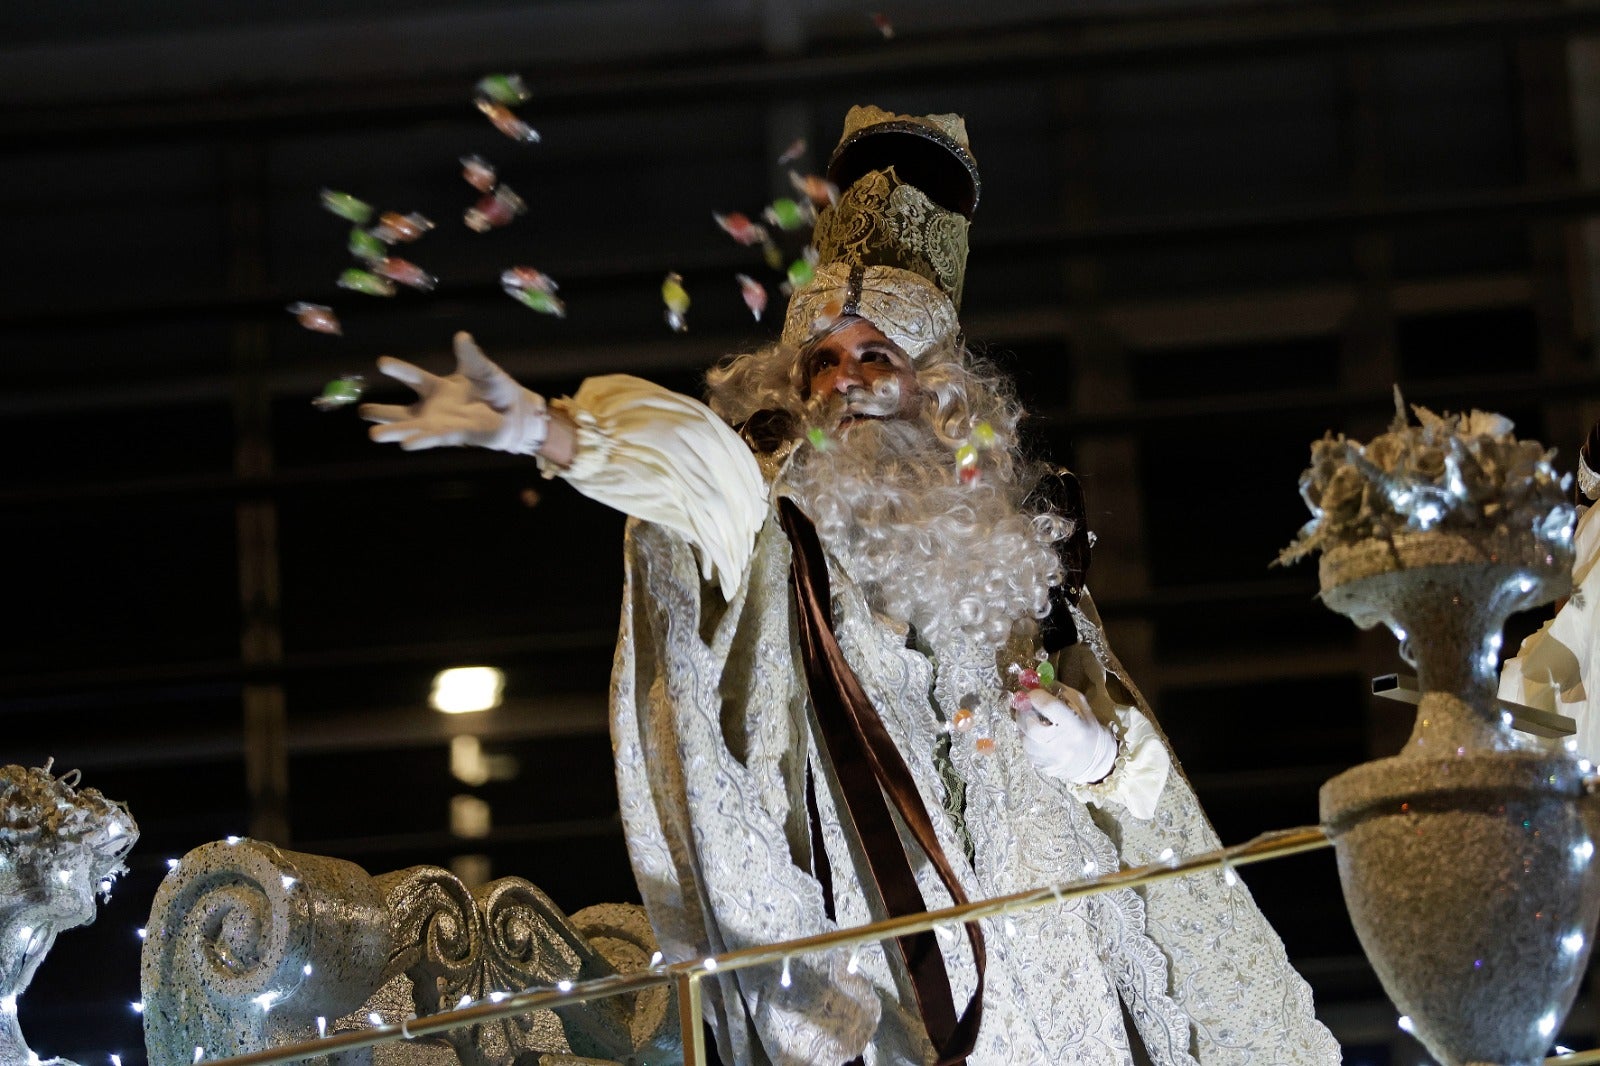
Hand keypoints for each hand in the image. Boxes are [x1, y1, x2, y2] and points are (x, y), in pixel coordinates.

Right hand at [361, 331, 549, 453]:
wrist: (517, 413)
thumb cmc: (497, 390)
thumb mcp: (482, 369)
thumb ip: (470, 355)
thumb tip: (462, 336)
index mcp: (440, 388)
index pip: (415, 377)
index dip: (400, 369)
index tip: (381, 361)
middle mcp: (436, 409)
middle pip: (404, 412)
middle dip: (384, 413)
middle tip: (362, 412)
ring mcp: (444, 424)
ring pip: (415, 429)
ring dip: (396, 431)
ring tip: (374, 435)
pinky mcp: (457, 436)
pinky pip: (436, 439)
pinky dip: (421, 440)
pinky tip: (405, 444)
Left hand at [1017, 686, 1116, 783]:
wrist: (1093, 761)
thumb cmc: (1087, 729)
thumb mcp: (1081, 706)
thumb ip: (1062, 692)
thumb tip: (1040, 681)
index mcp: (1074, 727)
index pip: (1050, 707)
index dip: (1037, 695)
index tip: (1032, 691)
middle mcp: (1061, 745)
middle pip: (1031, 726)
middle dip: (1023, 712)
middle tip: (1024, 705)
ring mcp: (1050, 759)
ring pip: (1024, 739)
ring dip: (1023, 726)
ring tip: (1030, 720)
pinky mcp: (1041, 767)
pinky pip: (1026, 750)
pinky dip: (1026, 739)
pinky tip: (1034, 735)